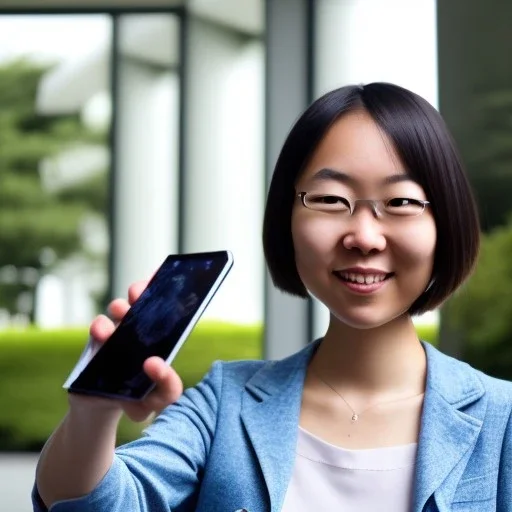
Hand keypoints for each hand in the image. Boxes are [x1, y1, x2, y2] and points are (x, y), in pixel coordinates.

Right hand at [69, 280, 183, 422]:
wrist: (100, 406)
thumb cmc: (136, 399)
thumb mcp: (157, 399)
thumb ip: (168, 388)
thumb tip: (155, 363)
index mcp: (161, 338)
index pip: (169, 311)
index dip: (170, 298)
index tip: (172, 295)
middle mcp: (140, 329)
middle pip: (144, 300)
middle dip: (143, 291)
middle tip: (140, 294)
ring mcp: (118, 331)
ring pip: (120, 308)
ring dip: (121, 306)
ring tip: (121, 311)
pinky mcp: (97, 340)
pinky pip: (98, 325)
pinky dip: (100, 325)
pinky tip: (102, 334)